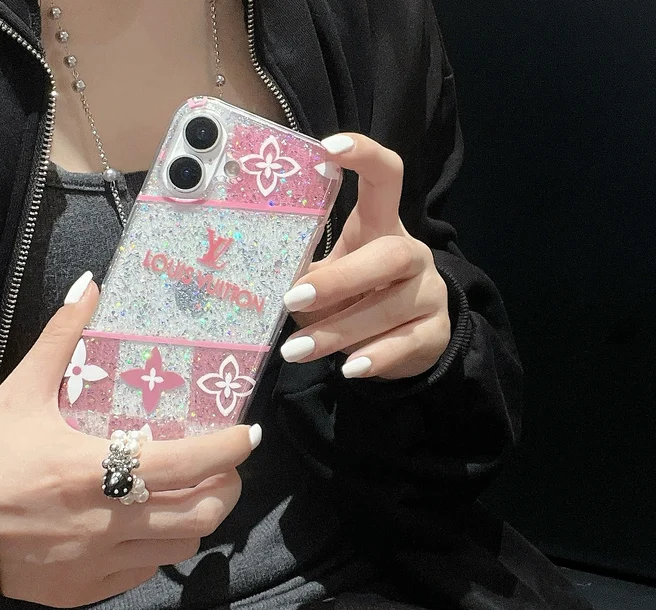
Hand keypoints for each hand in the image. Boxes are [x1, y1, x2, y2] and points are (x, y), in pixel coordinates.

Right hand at [0, 273, 259, 607]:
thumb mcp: (20, 393)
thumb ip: (61, 339)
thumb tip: (91, 286)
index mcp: (90, 471)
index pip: (183, 463)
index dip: (227, 449)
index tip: (248, 435)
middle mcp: (102, 523)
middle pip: (199, 514)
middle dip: (226, 487)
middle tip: (225, 466)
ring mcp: (96, 562)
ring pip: (181, 546)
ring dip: (198, 516)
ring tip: (193, 491)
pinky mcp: (84, 590)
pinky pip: (146, 572)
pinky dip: (161, 546)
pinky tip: (151, 523)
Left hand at [280, 134, 449, 379]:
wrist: (409, 338)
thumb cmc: (359, 297)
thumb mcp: (333, 279)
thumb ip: (309, 274)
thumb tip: (269, 278)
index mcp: (383, 227)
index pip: (387, 177)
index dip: (364, 155)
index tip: (327, 147)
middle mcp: (413, 254)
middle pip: (390, 253)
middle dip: (341, 278)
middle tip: (293, 300)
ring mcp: (430, 293)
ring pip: (391, 307)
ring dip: (341, 330)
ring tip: (297, 350)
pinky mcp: (434, 331)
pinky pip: (406, 343)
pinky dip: (375, 357)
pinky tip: (348, 368)